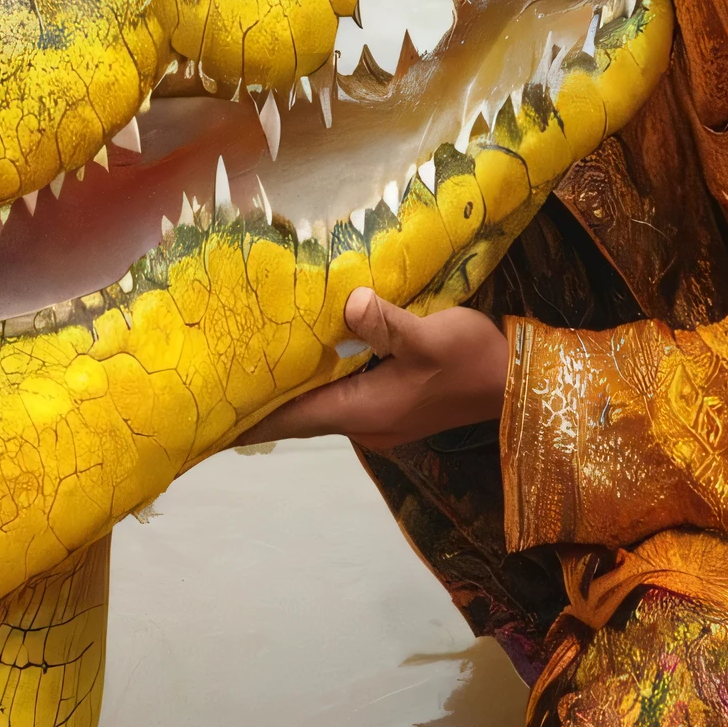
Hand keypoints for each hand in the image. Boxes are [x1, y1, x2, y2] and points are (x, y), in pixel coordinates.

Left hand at [240, 289, 508, 452]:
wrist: (519, 382)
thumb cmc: (473, 360)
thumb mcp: (429, 335)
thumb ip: (386, 322)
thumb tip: (347, 304)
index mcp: (364, 411)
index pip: (291, 419)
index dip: (248, 420)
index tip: (208, 420)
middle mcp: (365, 423)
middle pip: (301, 412)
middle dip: (264, 398)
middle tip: (220, 376)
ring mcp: (380, 418)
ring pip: (323, 402)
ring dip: (293, 386)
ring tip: (251, 363)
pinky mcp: (394, 406)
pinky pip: (345, 393)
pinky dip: (322, 378)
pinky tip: (309, 355)